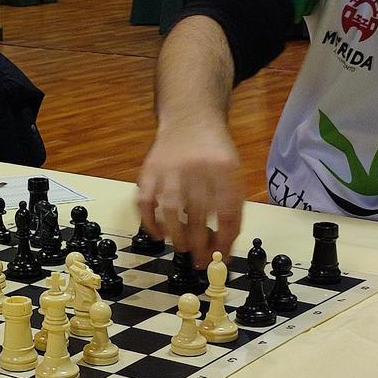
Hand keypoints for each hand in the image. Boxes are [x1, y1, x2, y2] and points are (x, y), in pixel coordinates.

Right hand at [136, 120, 242, 268]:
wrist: (190, 118)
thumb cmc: (213, 152)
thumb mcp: (232, 172)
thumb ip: (231, 205)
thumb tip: (223, 247)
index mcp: (225, 169)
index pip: (227, 212)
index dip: (224, 240)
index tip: (222, 257)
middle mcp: (196, 168)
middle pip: (198, 214)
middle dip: (200, 243)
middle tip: (201, 259)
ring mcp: (169, 169)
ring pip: (170, 210)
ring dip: (176, 235)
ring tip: (182, 248)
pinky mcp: (149, 170)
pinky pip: (144, 201)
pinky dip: (149, 222)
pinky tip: (158, 234)